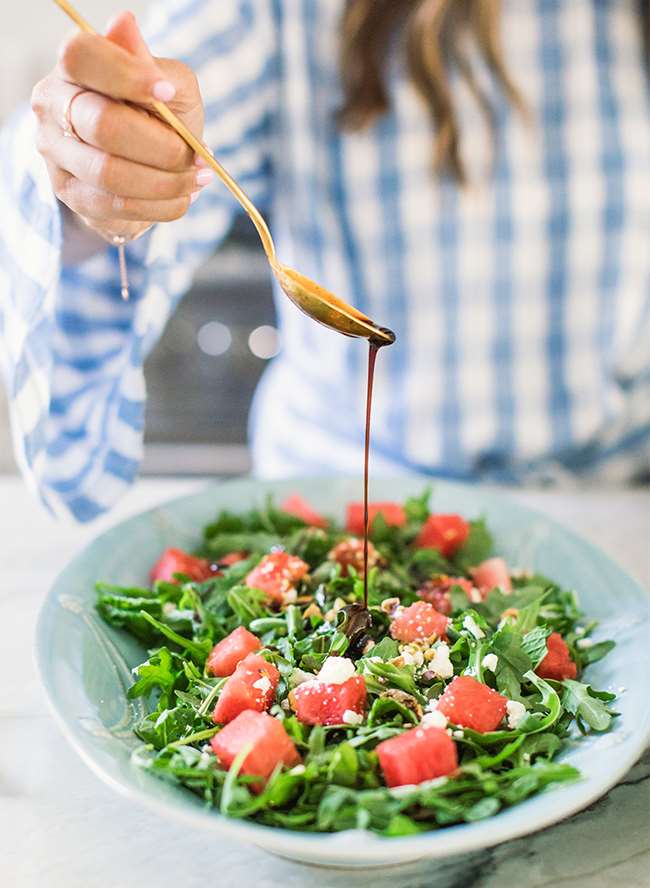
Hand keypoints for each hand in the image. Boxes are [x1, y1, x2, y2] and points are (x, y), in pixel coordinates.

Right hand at [31, 11, 209, 242]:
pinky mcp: (72, 194)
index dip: (127, 75)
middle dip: (163, 146)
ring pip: (110, 172)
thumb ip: (151, 63)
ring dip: (166, 181)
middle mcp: (54, 107)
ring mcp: (58, 154)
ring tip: (197, 178)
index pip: (82, 57)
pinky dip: (161, 205)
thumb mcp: (168, 86)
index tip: (168, 94)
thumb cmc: (157, 118)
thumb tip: (124, 23)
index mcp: (74, 69)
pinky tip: (183, 196)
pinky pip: (117, 205)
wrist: (144, 167)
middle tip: (197, 155)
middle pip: (103, 125)